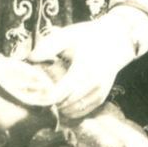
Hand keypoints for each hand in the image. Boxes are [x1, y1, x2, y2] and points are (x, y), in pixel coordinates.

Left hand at [26, 9, 147, 119]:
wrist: (117, 40)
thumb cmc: (89, 37)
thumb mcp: (68, 35)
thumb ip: (48, 46)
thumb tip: (30, 58)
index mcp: (84, 69)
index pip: (60, 92)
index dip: (44, 96)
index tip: (31, 93)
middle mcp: (93, 84)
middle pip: (65, 103)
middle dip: (49, 103)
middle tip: (35, 97)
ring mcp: (99, 92)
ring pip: (74, 110)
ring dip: (59, 108)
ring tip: (46, 100)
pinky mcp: (101, 97)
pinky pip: (83, 111)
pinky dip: (70, 111)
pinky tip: (61, 105)